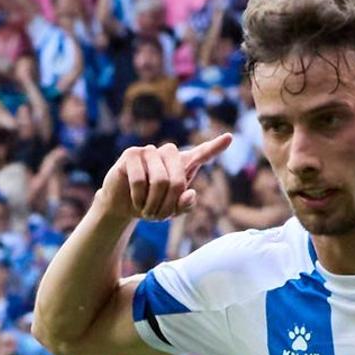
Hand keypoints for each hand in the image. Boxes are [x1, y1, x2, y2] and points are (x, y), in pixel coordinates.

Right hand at [98, 133, 233, 220]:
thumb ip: (185, 205)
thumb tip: (190, 193)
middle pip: (178, 179)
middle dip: (170, 203)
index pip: (202, 154)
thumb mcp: (172, 210)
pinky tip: (136, 200)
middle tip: (160, 216)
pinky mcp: (132, 154)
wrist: (124, 206)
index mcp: (182, 165)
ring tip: (147, 210)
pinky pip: (141, 180)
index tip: (230, 137)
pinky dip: (139, 198)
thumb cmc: (151, 205)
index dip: (215, 147)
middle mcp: (168, 154)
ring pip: (160, 181)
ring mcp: (150, 151)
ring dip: (153, 204)